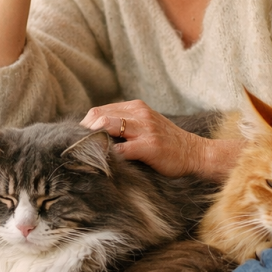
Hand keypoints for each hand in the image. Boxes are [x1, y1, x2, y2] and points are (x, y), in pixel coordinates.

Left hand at [80, 99, 206, 178]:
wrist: (195, 153)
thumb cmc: (166, 144)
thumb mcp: (145, 126)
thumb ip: (124, 126)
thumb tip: (94, 136)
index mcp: (135, 107)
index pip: (99, 111)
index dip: (85, 126)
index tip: (78, 142)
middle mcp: (139, 113)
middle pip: (98, 116)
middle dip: (83, 133)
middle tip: (77, 150)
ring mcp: (145, 128)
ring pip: (106, 126)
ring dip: (92, 141)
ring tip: (86, 155)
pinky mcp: (150, 145)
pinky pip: (121, 149)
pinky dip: (108, 155)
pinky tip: (104, 164)